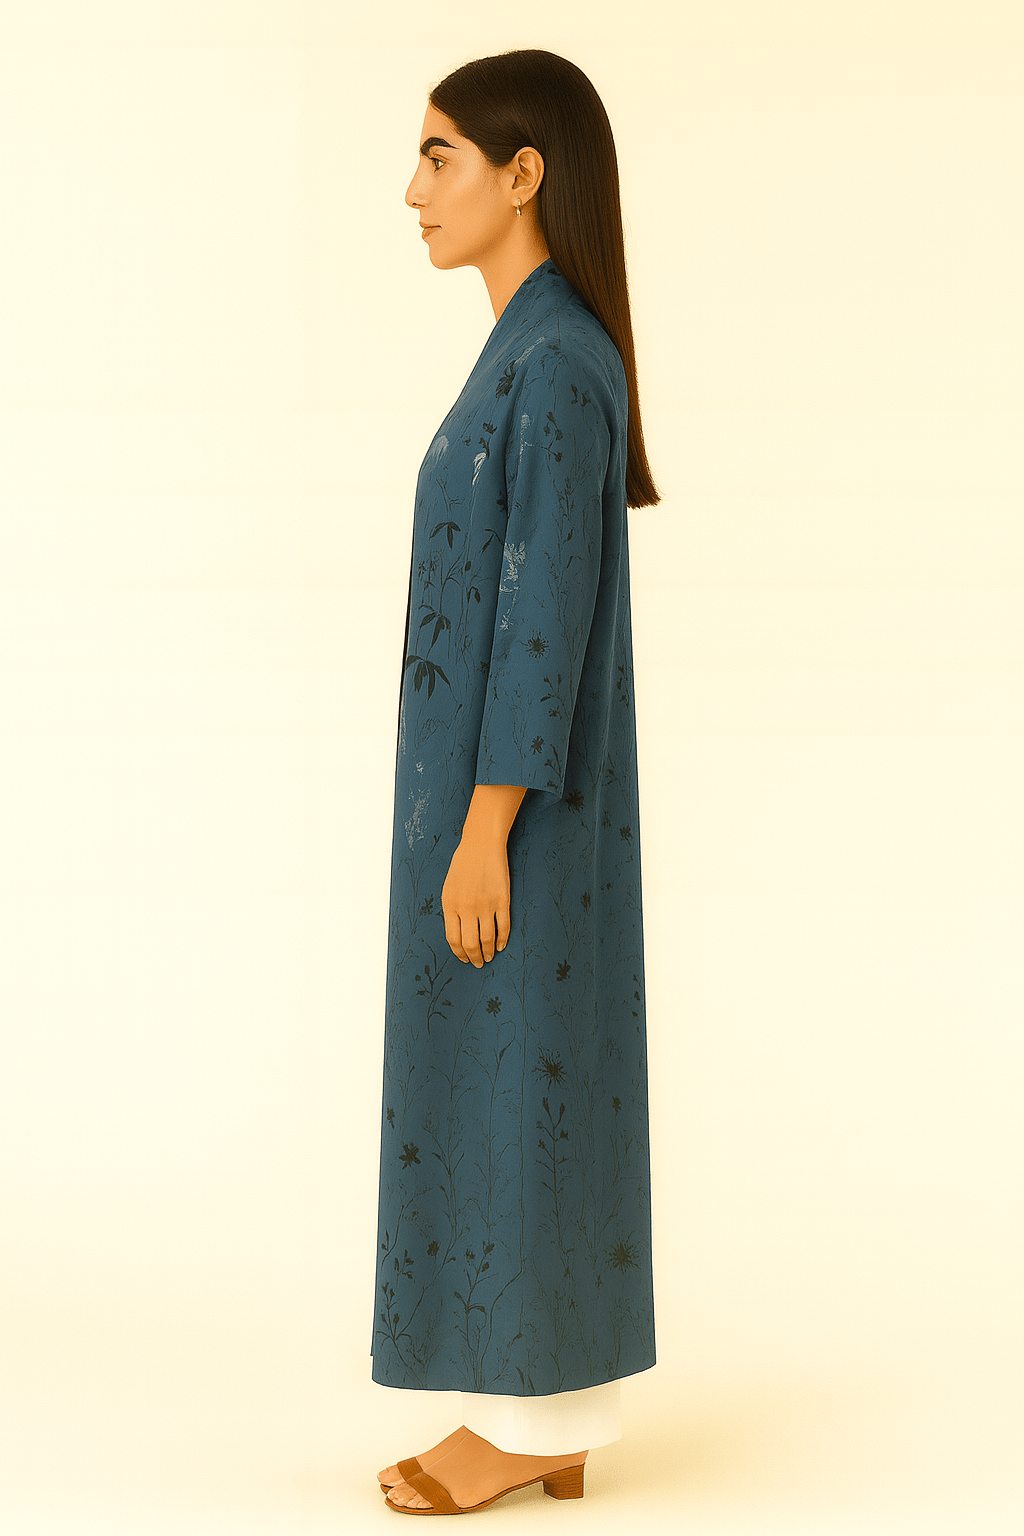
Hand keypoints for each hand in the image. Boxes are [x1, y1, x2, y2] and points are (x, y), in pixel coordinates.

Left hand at [441, 834, 510, 966]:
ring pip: (487, 939)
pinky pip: (503, 926)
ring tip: (489, 957)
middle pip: (470, 944)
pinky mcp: (502, 900)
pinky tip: (501, 946)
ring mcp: (486, 904)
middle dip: (474, 958)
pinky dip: (502, 940)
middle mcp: (467, 907)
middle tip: (479, 963)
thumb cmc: (463, 865)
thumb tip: (457, 935)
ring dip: (488, 952)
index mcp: (450, 905)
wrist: (481, 845)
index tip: (464, 959)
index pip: (453, 939)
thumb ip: (452, 910)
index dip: (459, 953)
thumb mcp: (449, 888)